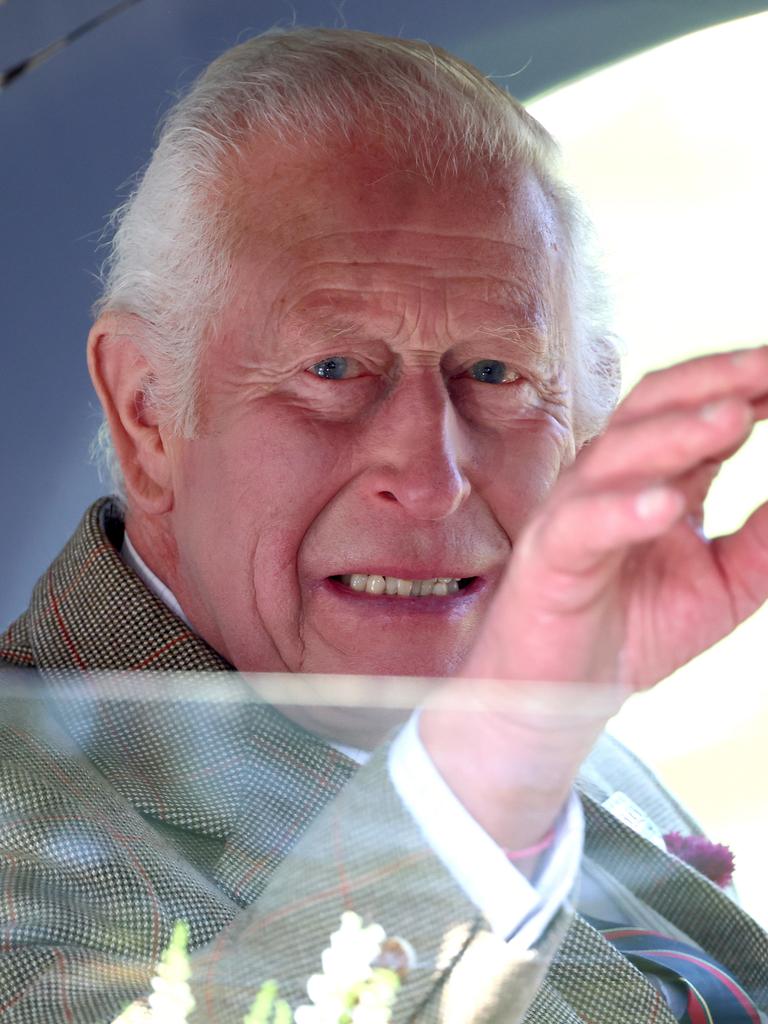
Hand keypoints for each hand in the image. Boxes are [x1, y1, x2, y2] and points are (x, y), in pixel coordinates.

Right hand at [463, 345, 767, 689]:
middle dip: (715, 381)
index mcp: (654, 473)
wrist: (559, 692)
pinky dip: (622, 510)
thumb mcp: (724, 586)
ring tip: (734, 418)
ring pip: (617, 454)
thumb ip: (764, 543)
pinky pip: (581, 524)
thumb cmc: (634, 626)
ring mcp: (574, 510)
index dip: (745, 383)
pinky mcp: (548, 557)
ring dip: (677, 433)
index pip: (697, 407)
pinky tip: (667, 504)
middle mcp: (610, 477)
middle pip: (654, 404)